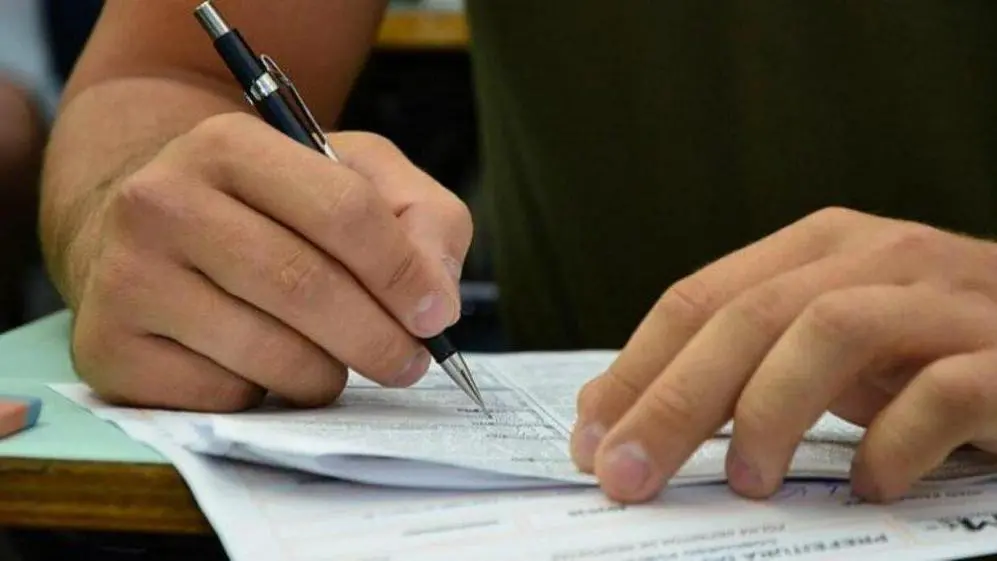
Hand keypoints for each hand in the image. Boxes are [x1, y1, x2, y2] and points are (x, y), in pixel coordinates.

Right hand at [68, 113, 470, 410]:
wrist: (148, 234)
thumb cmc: (269, 209)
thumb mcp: (353, 179)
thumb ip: (420, 219)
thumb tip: (435, 300)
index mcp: (229, 144)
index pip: (343, 211)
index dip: (403, 273)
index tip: (435, 315)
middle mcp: (161, 201)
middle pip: (306, 287)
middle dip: (379, 339)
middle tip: (408, 363)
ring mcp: (125, 277)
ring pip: (270, 354)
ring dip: (326, 374)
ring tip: (331, 360)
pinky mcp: (109, 349)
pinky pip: (224, 397)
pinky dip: (264, 396)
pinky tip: (258, 367)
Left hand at [570, 207, 996, 502]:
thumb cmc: (925, 349)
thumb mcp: (821, 346)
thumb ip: (735, 364)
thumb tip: (616, 413)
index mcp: (816, 248)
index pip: (697, 299)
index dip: (634, 370)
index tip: (589, 441)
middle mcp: (875, 256)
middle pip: (747, 317)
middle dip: (671, 400)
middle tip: (627, 476)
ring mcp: (944, 298)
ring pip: (831, 330)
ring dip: (771, 410)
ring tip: (745, 482)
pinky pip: (942, 392)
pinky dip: (893, 443)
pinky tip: (870, 486)